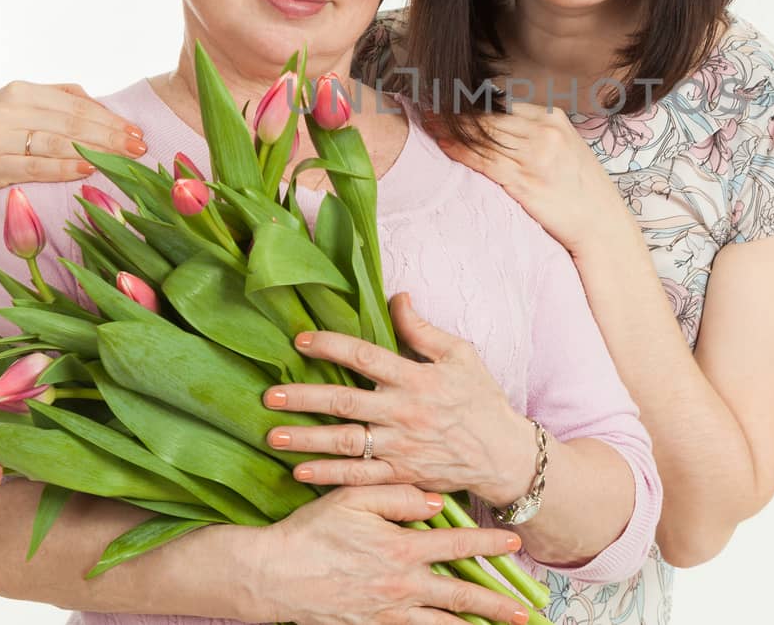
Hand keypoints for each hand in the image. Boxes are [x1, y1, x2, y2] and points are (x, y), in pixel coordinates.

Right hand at [0, 80, 145, 220]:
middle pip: (71, 123)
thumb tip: (99, 103)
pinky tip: (89, 170)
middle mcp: (6, 110)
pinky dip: (65, 168)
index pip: (75, 106)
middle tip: (140, 148)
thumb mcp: (19, 105)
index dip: (109, 119)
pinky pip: (36, 167)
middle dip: (110, 136)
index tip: (136, 131)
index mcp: (20, 91)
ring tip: (124, 160)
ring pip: (57, 143)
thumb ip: (57, 99)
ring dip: (96, 152)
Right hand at [249, 484, 531, 624]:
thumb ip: (398, 496)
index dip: (489, 545)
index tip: (515, 544)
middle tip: (524, 613)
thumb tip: (437, 503)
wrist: (271, 576)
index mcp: (401, 550)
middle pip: (460, 598)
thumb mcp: (353, 497)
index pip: (457, 547)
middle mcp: (400, 587)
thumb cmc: (311, 531)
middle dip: (496, 604)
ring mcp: (386, 614)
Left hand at [265, 294, 536, 504]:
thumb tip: (396, 297)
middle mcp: (404, 413)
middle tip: (269, 396)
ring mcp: (402, 448)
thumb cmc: (482, 399)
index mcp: (416, 378)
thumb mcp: (460, 355)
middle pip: (345, 403)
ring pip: (345, 443)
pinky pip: (359, 477)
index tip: (300, 341)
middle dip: (304, 399)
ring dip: (306, 440)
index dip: (331, 346)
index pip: (365, 357)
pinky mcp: (403, 475)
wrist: (505, 454)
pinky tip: (300, 472)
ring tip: (272, 436)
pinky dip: (329, 476)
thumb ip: (422, 329)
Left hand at [438, 103, 630, 254]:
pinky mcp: (523, 182)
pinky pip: (484, 161)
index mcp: (553, 118)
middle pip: (489, 116)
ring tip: (428, 122)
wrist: (601, 224)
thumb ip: (537, 132)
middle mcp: (543, 132)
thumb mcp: (566, 146)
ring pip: (482, 136)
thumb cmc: (583, 189)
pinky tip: (442, 144)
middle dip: (455, 111)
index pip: (503, 104)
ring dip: (450, 128)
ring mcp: (533, 156)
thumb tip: (501, 123)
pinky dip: (460, 151)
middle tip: (428, 105)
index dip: (471, 102)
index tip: (449, 99)